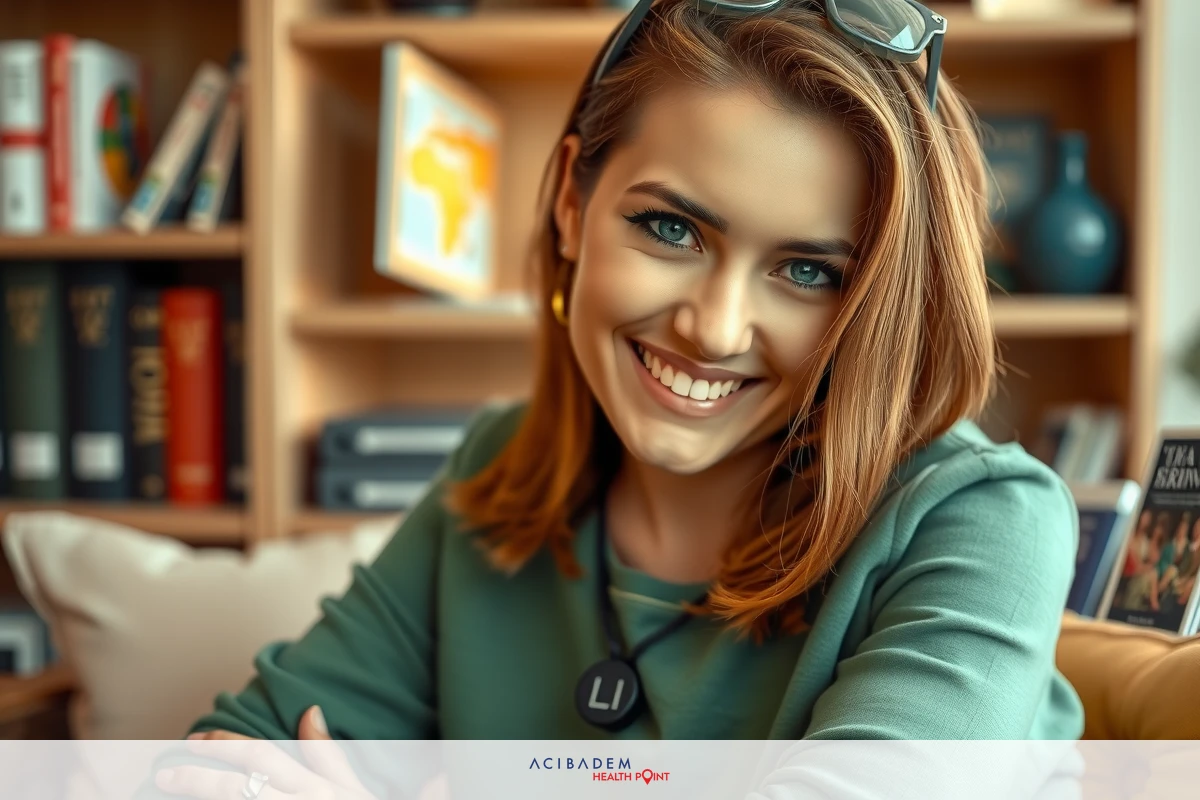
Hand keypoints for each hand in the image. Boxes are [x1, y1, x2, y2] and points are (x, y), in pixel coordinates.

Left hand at [155, 706, 376, 799]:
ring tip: (167, 789)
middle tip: (165, 771)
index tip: (197, 738)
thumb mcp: (357, 792)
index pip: (264, 757)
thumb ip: (329, 755)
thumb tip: (310, 709)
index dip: (227, 744)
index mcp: (317, 789)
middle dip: (199, 774)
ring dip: (201, 796)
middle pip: (240, 784)